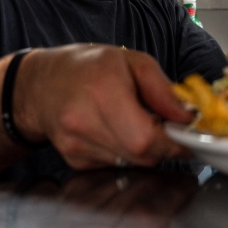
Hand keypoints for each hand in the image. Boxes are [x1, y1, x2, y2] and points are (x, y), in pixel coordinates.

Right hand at [11, 44, 193, 168]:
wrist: (40, 85)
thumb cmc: (90, 67)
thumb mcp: (133, 61)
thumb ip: (163, 90)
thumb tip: (187, 117)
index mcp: (103, 91)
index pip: (146, 137)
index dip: (173, 141)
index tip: (187, 133)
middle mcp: (84, 122)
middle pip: (141, 155)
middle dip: (164, 145)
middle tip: (168, 128)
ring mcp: (76, 145)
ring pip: (132, 163)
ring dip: (146, 150)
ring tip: (139, 124)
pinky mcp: (74, 161)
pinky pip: (115, 165)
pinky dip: (126, 153)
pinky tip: (118, 132)